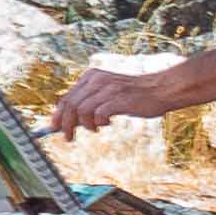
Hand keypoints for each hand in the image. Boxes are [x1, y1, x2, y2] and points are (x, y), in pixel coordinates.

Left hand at [50, 62, 175, 134]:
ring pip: (81, 110)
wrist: (161, 89)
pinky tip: (107, 124)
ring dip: (84, 125)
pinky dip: (98, 123)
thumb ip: (89, 103)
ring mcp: (107, 89)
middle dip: (66, 124)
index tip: (54, 128)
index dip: (58, 115)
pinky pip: (98, 114)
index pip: (67, 97)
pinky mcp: (118, 99)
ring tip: (95, 129)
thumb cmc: (135, 95)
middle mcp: (96, 80)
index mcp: (91, 77)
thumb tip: (69, 122)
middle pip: (70, 104)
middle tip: (68, 137)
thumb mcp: (108, 94)